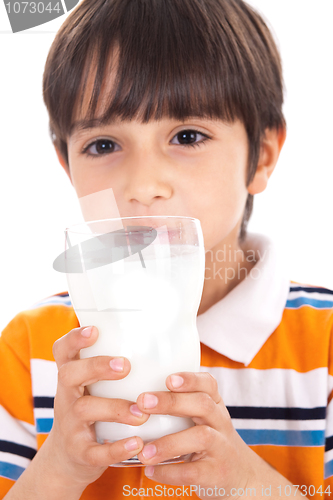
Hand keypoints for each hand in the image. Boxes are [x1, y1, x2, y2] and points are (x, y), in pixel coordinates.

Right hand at [42, 326, 147, 490]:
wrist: (65, 461)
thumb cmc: (90, 412)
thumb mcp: (89, 389)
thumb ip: (110, 369)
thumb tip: (159, 343)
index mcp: (71, 377)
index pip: (63, 351)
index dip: (74, 339)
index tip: (94, 330)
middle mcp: (65, 397)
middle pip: (70, 375)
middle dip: (97, 367)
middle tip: (125, 366)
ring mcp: (70, 424)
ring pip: (85, 410)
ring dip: (116, 409)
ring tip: (142, 413)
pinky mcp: (79, 452)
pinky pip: (95, 451)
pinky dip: (117, 448)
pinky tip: (138, 443)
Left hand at [135, 372, 255, 498]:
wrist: (242, 477)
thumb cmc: (211, 441)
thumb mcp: (204, 419)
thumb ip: (181, 405)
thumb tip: (135, 391)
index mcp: (215, 405)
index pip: (209, 384)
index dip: (191, 379)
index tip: (168, 378)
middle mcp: (220, 422)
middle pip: (203, 405)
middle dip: (172, 402)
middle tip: (143, 402)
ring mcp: (221, 448)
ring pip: (202, 437)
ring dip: (169, 443)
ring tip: (143, 451)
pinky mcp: (217, 474)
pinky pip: (195, 472)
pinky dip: (170, 472)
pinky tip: (150, 471)